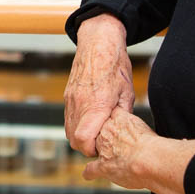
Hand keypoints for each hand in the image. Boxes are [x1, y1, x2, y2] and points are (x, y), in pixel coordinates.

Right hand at [64, 13, 133, 156]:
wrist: (98, 43)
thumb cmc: (116, 66)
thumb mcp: (127, 92)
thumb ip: (122, 115)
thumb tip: (122, 133)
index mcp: (96, 105)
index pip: (83, 140)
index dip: (92, 150)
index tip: (103, 148)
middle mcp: (79, 104)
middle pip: (74, 139)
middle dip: (87, 146)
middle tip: (102, 142)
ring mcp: (70, 100)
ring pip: (69, 130)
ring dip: (81, 136)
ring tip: (97, 130)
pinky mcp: (67, 96)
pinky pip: (68, 118)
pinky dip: (77, 125)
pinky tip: (90, 119)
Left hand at [82, 109, 153, 187]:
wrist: (149, 159)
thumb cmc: (152, 145)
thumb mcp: (144, 127)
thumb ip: (136, 128)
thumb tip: (139, 134)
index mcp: (119, 119)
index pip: (112, 114)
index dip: (115, 122)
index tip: (120, 128)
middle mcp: (107, 132)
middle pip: (101, 132)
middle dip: (108, 139)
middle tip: (121, 147)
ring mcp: (103, 150)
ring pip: (95, 149)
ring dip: (102, 154)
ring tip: (112, 160)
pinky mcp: (102, 167)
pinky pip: (90, 170)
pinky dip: (90, 173)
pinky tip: (90, 174)